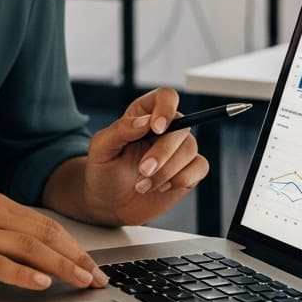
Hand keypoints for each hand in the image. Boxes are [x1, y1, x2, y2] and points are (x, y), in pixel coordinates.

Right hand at [0, 193, 108, 290]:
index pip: (44, 225)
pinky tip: (40, 283)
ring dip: (59, 265)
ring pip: (26, 247)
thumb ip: (0, 234)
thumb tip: (37, 254)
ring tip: (80, 280)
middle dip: (75, 257)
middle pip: (42, 234)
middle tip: (96, 277)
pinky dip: (21, 274)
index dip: (73, 245)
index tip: (93, 265)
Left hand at [83, 87, 209, 226]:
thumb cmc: (103, 171)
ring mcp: (178, 149)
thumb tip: (146, 121)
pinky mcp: (188, 170)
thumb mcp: (101, 148)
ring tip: (143, 185)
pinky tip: (161, 188)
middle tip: (143, 171)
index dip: (166, 108)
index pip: (166, 97)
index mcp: (143, 114)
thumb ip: (121, 130)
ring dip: (167, 171)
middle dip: (162, 153)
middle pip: (181, 127)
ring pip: (189, 149)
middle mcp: (165, 128)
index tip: (156, 128)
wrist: (109, 204)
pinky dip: (182, 179)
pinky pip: (200, 167)